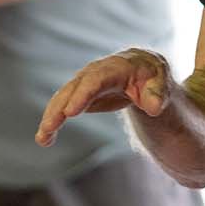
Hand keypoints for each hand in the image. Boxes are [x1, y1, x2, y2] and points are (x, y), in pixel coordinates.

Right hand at [36, 48, 172, 146]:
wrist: (142, 71)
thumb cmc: (152, 77)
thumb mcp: (161, 84)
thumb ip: (158, 94)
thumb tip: (153, 107)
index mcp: (119, 67)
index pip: (97, 80)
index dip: (83, 95)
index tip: (70, 113)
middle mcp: (97, 71)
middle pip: (74, 88)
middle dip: (60, 107)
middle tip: (49, 127)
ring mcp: (85, 81)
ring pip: (64, 97)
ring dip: (51, 116)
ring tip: (42, 139)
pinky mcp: (79, 92)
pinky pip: (62, 105)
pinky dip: (53, 120)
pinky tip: (45, 139)